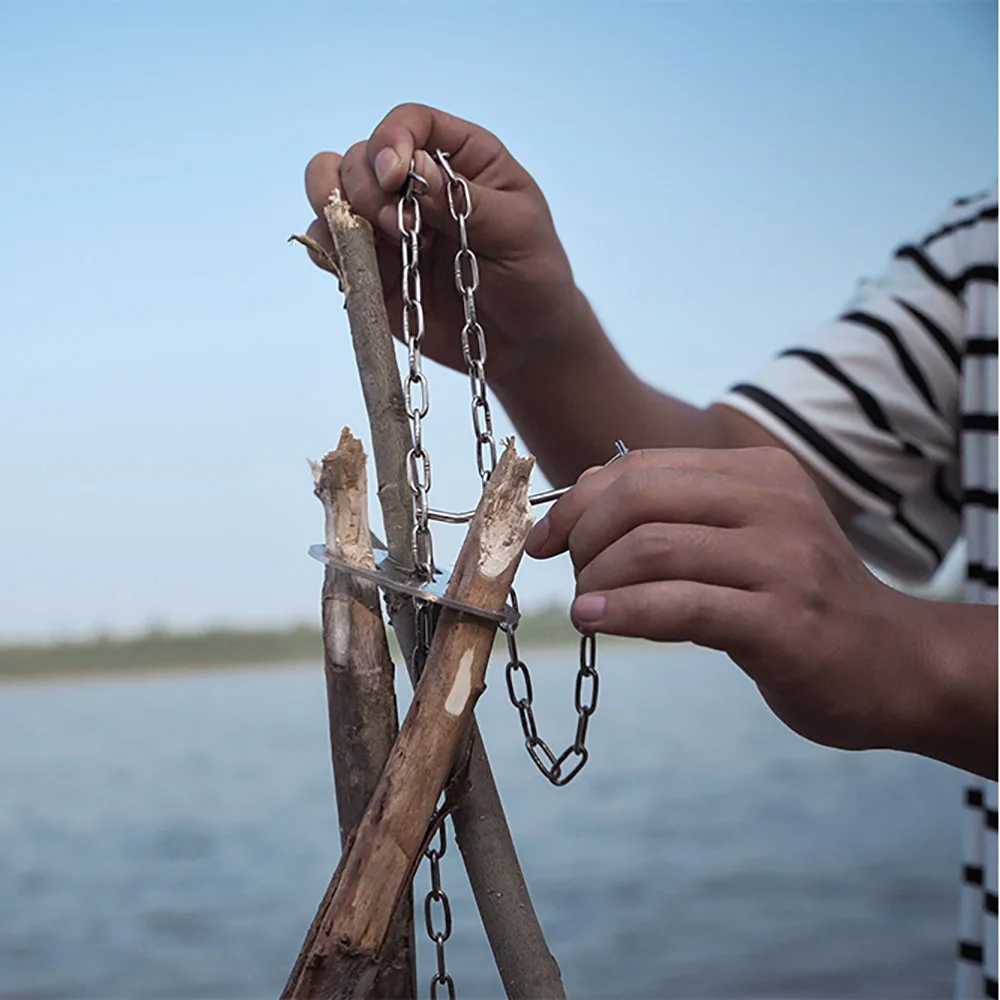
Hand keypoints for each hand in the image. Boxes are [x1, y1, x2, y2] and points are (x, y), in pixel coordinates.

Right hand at [303, 103, 582, 383]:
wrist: (522, 343)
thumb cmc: (533, 279)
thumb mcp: (517, 233)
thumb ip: (468, 201)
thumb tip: (417, 169)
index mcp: (462, 159)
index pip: (411, 123)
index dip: (392, 139)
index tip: (395, 176)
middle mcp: (418, 184)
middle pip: (362, 156)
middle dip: (366, 186)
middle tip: (397, 227)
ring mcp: (389, 225)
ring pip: (332, 189)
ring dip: (331, 206)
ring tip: (357, 236)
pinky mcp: (372, 267)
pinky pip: (329, 245)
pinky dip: (326, 249)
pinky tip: (348, 264)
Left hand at [525, 446, 934, 754]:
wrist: (892, 664)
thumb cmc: (796, 601)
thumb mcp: (744, 539)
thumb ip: (675, 517)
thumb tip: (577, 506)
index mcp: (759, 473)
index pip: (640, 467)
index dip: (575, 500)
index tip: (544, 539)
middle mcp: (774, 502)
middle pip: (637, 498)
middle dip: (580, 536)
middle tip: (572, 575)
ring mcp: (783, 560)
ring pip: (650, 548)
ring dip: (596, 580)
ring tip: (588, 606)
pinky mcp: (784, 621)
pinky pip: (680, 605)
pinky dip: (623, 611)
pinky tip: (596, 622)